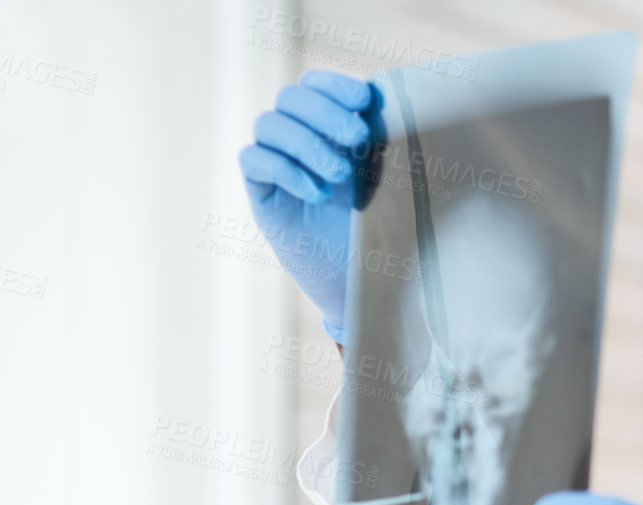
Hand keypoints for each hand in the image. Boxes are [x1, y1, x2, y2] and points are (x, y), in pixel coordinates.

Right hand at [238, 70, 373, 340]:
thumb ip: (383, 144)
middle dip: (326, 113)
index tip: (364, 100)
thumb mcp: (389, 183)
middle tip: (359, 139)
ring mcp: (275, 163)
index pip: (315, 85)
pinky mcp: (261, 193)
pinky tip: (317, 193)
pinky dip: (285, 170)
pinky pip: (253, 161)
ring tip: (341, 174)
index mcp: (327, 127)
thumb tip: (389, 106)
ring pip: (269, 125)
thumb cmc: (382, 229)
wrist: (364, 283)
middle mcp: (297, 139)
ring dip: (306, 143)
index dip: (334, 85)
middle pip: (290, 98)